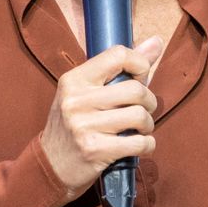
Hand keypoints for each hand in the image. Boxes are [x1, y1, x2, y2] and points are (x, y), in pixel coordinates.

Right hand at [38, 36, 163, 200]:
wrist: (50, 165)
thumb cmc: (75, 124)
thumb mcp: (87, 91)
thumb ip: (122, 67)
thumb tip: (157, 41)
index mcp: (74, 79)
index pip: (117, 55)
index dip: (139, 64)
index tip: (140, 78)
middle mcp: (76, 100)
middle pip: (135, 89)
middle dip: (149, 101)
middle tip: (143, 110)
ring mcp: (84, 126)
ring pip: (139, 116)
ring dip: (148, 125)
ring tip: (139, 129)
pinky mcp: (94, 151)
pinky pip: (138, 143)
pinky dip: (147, 145)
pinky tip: (140, 145)